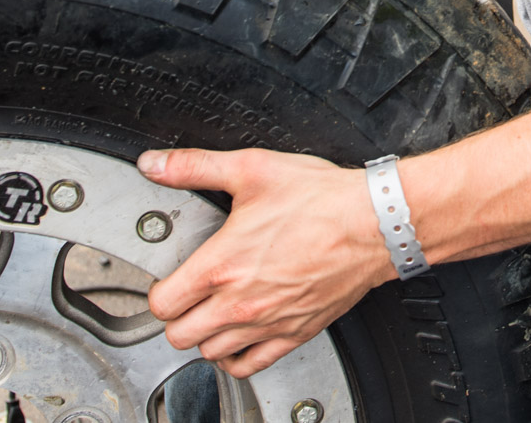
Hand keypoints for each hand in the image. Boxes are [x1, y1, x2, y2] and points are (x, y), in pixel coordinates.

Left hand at [138, 148, 393, 377]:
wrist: (374, 223)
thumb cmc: (321, 199)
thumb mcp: (251, 169)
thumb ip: (195, 166)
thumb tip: (156, 164)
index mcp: (222, 264)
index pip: (162, 303)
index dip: (159, 290)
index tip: (169, 280)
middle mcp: (240, 302)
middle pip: (179, 335)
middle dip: (177, 316)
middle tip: (188, 297)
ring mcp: (268, 322)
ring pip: (211, 354)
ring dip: (205, 336)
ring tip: (212, 313)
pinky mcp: (294, 333)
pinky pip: (249, 365)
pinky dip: (237, 357)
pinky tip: (239, 336)